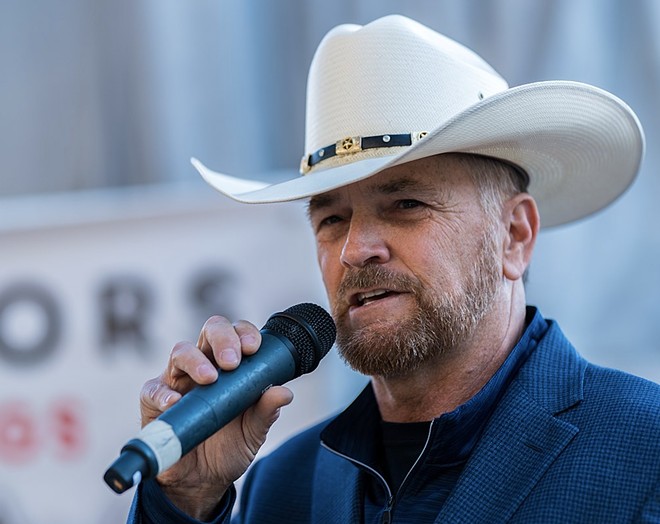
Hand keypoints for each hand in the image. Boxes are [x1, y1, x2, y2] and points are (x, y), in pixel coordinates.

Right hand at [139, 315, 293, 519]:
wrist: (203, 482)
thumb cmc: (229, 447)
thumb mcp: (253, 431)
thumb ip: (267, 411)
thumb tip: (284, 392)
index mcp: (231, 366)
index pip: (237, 334)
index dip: (245, 333)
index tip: (254, 348)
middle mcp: (204, 364)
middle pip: (210, 331)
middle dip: (223, 338)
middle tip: (232, 361)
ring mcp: (177, 380)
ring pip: (181, 351)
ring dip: (195, 360)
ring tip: (209, 378)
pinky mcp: (153, 402)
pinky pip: (153, 389)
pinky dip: (163, 394)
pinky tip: (175, 402)